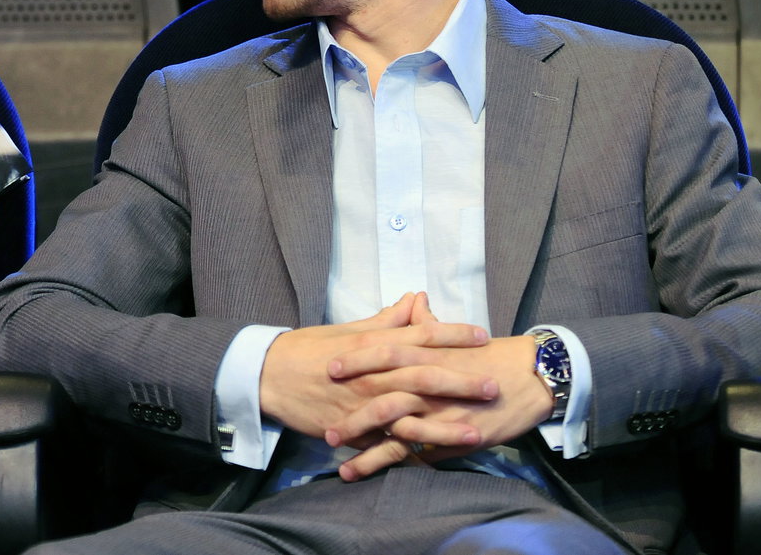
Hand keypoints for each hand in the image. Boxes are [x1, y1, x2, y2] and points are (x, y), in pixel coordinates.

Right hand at [259, 292, 494, 451]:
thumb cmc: (306, 349)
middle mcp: (371, 375)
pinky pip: (386, 445)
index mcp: (371, 345)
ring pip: (411, 415)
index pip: (419, 335)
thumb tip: (415, 300)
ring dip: (445, 424)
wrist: (267, 377)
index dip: (452, 334)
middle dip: (460, 381)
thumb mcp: (346, 330)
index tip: (481, 334)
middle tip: (492, 385)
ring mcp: (362, 405)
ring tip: (476, 431)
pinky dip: (410, 453)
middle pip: (423, 375)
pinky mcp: (352, 431)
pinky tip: (436, 459)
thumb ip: (385, 320)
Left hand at [332, 325, 554, 480]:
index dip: (355, 359)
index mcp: (427, 354)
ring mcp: (438, 412)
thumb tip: (413, 299)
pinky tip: (365, 471)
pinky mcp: (450, 438)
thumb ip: (426, 322)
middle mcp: (428, 384)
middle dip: (349, 408)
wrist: (529, 378)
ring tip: (334, 451)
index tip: (326, 366)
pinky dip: (387, 462)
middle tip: (321, 420)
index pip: (384, 351)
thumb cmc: (489, 356)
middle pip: (381, 394)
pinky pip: (414, 453)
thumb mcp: (455, 337)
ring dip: (362, 441)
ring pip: (393, 428)